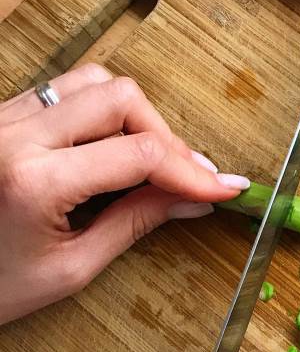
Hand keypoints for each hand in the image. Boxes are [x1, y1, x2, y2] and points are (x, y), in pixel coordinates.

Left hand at [0, 64, 249, 324]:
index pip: (141, 153)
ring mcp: (3, 118)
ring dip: (133, 115)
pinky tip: (108, 146)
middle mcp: (14, 134)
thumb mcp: (69, 269)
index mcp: (33, 179)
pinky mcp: (0, 115)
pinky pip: (64, 90)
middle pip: (122, 98)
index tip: (225, 187)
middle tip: (186, 177)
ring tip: (147, 158)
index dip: (193, 169)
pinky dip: (100, 111)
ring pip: (95, 82)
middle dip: (166, 136)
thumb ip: (136, 222)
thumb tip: (194, 199)